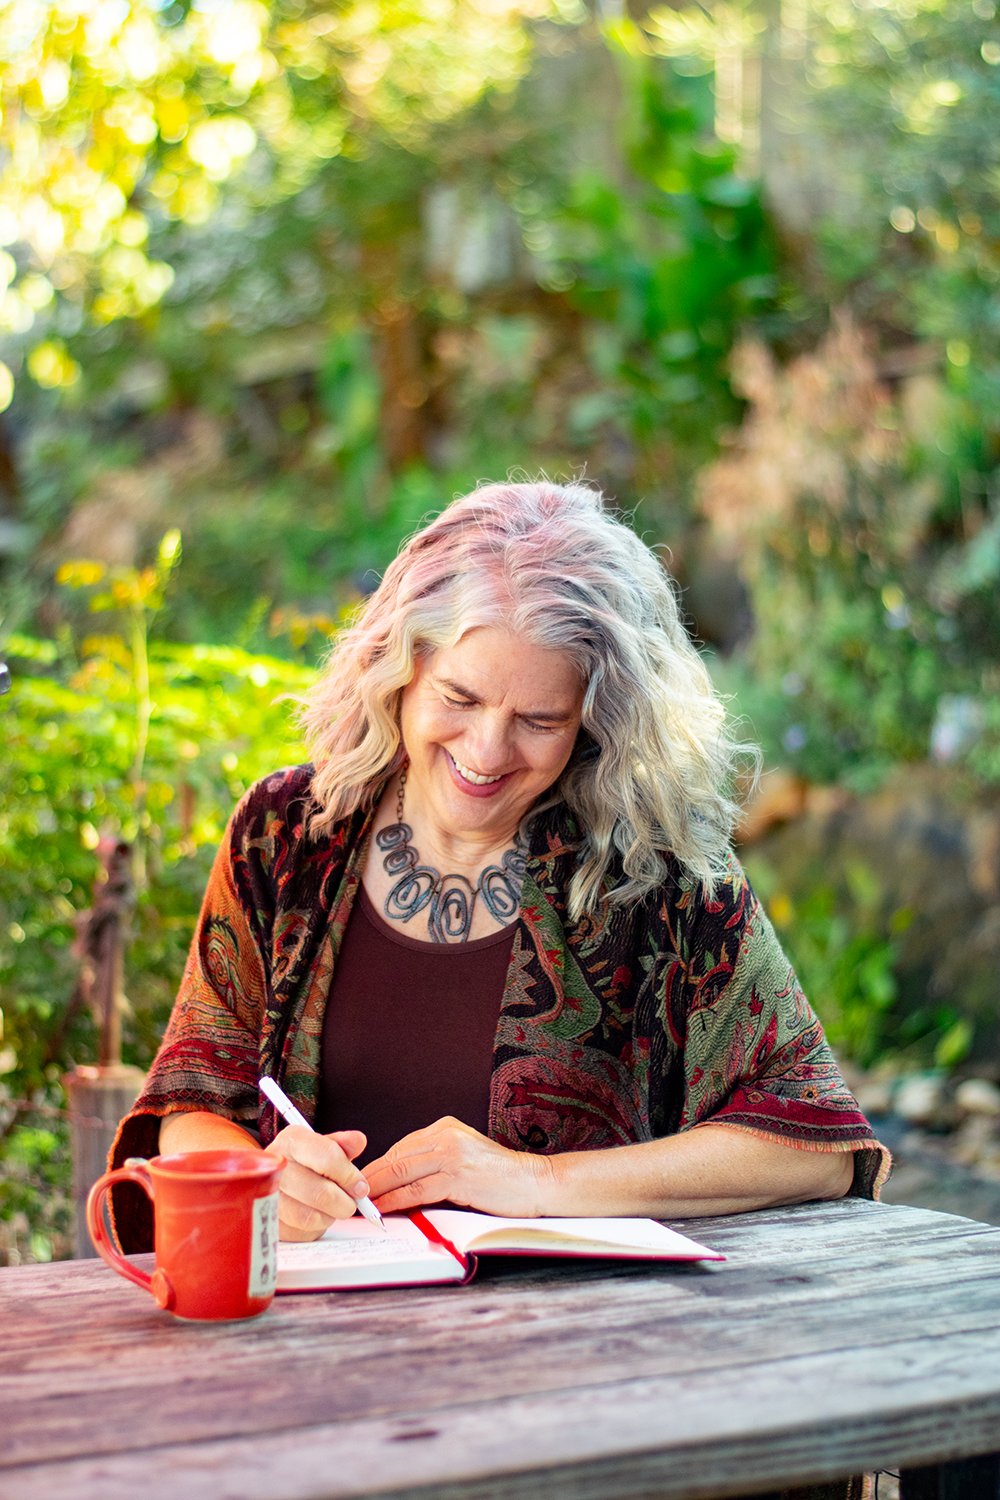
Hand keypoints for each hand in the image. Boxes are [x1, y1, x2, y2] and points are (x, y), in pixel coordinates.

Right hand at [264, 1126, 368, 1240]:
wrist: (278, 1180)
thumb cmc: (305, 1163)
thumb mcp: (324, 1147)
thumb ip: (343, 1145)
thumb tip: (358, 1141)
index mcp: (292, 1141)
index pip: (327, 1157)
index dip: (349, 1176)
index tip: (360, 1186)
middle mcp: (275, 1167)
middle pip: (321, 1193)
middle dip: (345, 1201)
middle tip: (351, 1200)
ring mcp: (268, 1197)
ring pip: (311, 1217)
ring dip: (331, 1215)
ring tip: (333, 1206)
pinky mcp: (271, 1222)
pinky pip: (301, 1232)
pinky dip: (316, 1226)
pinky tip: (317, 1213)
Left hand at [363, 1117, 551, 1216]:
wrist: (534, 1182)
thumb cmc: (500, 1177)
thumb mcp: (463, 1159)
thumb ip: (435, 1163)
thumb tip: (399, 1183)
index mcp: (446, 1128)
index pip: (401, 1147)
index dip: (377, 1167)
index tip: (361, 1182)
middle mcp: (446, 1135)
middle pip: (396, 1157)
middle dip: (370, 1178)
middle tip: (350, 1194)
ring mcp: (452, 1154)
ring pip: (402, 1171)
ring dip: (377, 1190)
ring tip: (359, 1204)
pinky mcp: (458, 1175)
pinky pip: (417, 1189)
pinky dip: (395, 1200)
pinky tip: (383, 1209)